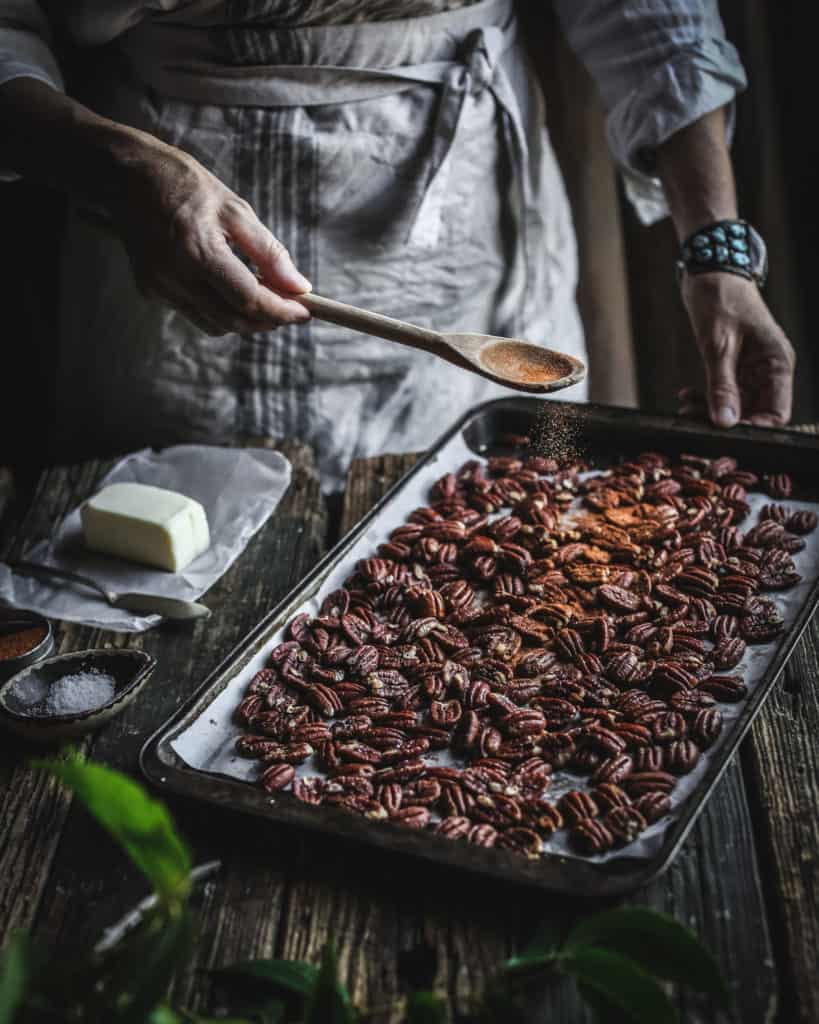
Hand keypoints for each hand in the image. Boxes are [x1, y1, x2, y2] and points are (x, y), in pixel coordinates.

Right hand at [107, 136, 310, 335]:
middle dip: (267, 321)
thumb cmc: (186, 185)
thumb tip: (299, 286)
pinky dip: (218, 309)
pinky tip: (225, 287)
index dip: (281, 311)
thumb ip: (269, 252)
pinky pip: (194, 313)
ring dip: (244, 319)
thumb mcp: (235, 209)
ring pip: (214, 324)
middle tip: (290, 309)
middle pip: (233, 320)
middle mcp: (175, 276)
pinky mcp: (150, 291)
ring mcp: (160, 287)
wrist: (126, 177)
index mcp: (199, 251)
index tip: (305, 311)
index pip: (249, 299)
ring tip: (262, 297)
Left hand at [678, 273, 794, 427]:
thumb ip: (722, 385)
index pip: (777, 413)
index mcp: (777, 363)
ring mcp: (752, 369)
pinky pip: (724, 393)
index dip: (753, 428)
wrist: (710, 271)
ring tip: (685, 407)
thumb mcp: (718, 346)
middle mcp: (769, 370)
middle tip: (693, 420)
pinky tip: (686, 397)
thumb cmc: (721, 299)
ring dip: (711, 411)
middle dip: (726, 421)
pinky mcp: (735, 367)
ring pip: (737, 406)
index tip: (723, 432)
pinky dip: (706, 398)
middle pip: (755, 413)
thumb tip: (725, 421)